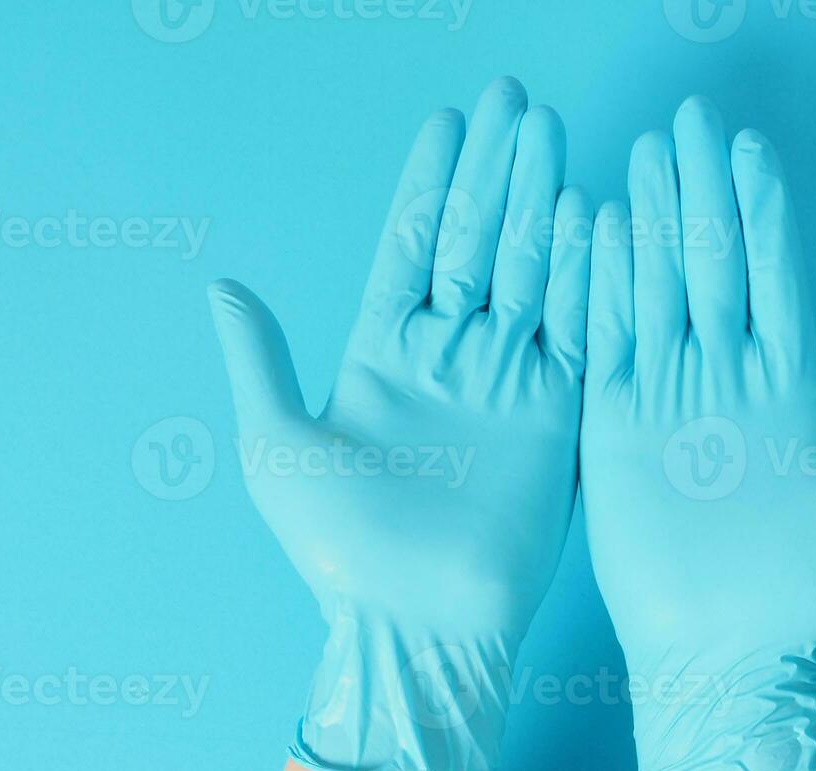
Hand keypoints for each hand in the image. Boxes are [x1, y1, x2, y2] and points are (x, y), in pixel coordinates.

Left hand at [206, 77, 590, 770]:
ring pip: (528, 270)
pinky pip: (575, 331)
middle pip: (477, 241)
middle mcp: (451, 356)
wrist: (417, 625)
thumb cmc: (339, 551)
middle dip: (496, 170)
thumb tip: (223, 285)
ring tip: (550, 134)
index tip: (449, 121)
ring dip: (539, 201)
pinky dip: (585, 276)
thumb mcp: (278, 447)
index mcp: (383, 353)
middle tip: (514, 101)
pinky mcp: (555, 416)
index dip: (431, 182)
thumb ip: (260, 361)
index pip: (412, 245)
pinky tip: (592, 216)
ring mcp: (507, 381)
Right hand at [580, 96, 815, 770]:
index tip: (751, 149)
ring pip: (656, 286)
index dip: (761, 210)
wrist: (732, 654)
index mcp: (791, 381)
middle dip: (701, 190)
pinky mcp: (616, 425)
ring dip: (649, 219)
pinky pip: (606, 339)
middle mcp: (727, 376)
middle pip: (711, 261)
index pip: (772, 272)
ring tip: (644, 155)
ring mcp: (668, 395)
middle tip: (691, 121)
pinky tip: (594, 230)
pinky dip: (600, 284)